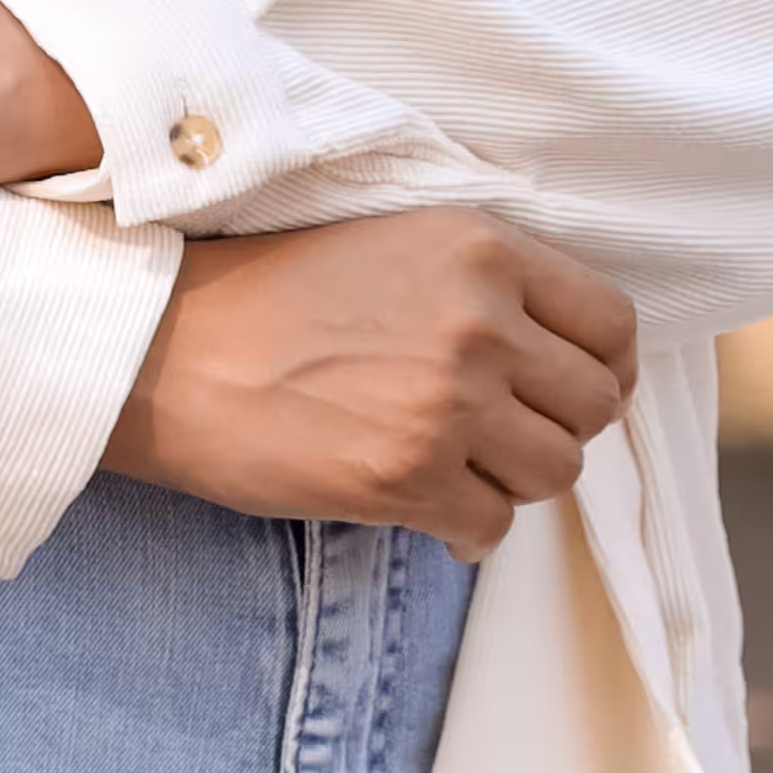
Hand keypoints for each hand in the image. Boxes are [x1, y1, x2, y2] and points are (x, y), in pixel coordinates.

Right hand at [102, 210, 633, 558]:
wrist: (160, 350)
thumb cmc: (264, 295)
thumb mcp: (388, 243)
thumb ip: (484, 282)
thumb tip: (567, 355)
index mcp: (481, 249)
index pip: (612, 323)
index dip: (602, 367)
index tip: (571, 389)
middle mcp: (478, 323)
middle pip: (591, 409)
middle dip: (555, 430)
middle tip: (502, 436)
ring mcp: (446, 404)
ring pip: (553, 474)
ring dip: (512, 482)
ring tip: (456, 468)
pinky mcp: (406, 478)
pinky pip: (492, 527)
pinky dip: (465, 529)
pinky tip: (424, 508)